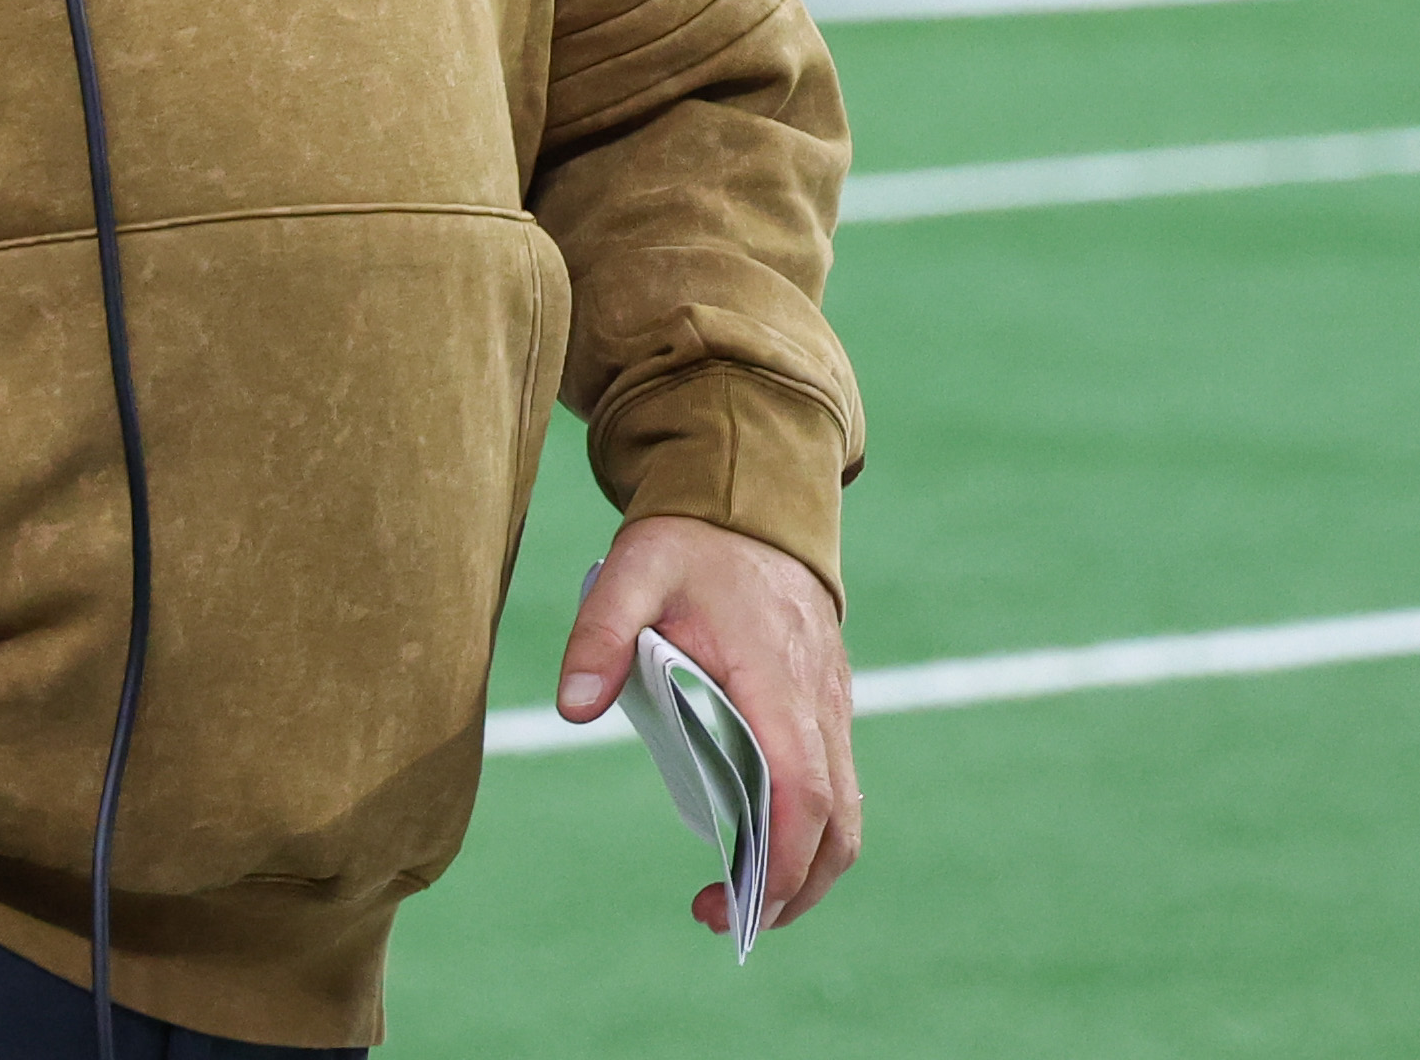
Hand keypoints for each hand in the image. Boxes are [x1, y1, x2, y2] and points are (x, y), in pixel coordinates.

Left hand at [555, 513, 860, 937]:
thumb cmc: (691, 542)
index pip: (800, 787)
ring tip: (741, 901)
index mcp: (777, 676)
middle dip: (793, 888)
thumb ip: (599, 633)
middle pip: (837, 821)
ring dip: (806, 870)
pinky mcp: (827, 708)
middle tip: (724, 920)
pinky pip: (836, 787)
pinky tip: (755, 847)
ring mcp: (832, 706)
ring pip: (846, 812)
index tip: (738, 901)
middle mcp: (819, 700)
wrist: (751, 500)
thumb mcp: (632, 570)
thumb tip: (573, 709)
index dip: (780, 856)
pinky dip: (809, 833)